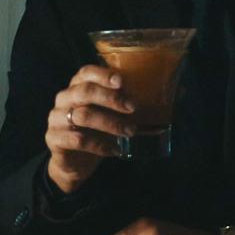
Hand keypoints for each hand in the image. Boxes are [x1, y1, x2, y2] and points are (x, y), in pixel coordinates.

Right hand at [45, 65, 135, 193]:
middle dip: (111, 98)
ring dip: (110, 124)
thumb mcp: (119, 114)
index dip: (103, 74)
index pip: (86, 72)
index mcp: (79, 86)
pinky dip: (99, 145)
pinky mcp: (54, 139)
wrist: (77, 162)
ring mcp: (56, 119)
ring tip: (130, 131)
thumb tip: (180, 91)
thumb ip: (143, 100)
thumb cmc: (101, 130)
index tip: (122, 81)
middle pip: (84, 91)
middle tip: (133, 108)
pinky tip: (115, 149)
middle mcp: (65, 99)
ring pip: (82, 116)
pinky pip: (77, 140)